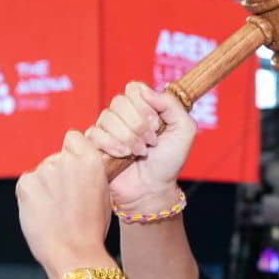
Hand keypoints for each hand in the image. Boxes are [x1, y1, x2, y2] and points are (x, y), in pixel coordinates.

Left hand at [16, 130, 114, 278]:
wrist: (74, 254)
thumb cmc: (91, 229)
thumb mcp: (103, 194)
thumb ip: (89, 173)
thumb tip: (76, 166)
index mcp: (91, 160)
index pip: (73, 138)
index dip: (73, 153)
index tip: (74, 170)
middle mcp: (66, 160)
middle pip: (56, 158)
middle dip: (58, 174)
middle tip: (66, 201)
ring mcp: (44, 171)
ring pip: (41, 172)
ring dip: (45, 186)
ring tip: (55, 211)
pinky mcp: (25, 183)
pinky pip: (28, 183)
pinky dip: (32, 196)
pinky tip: (43, 213)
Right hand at [85, 81, 195, 212]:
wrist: (154, 189)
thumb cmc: (169, 161)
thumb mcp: (184, 130)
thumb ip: (171, 105)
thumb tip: (146, 91)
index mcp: (142, 107)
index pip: (134, 89)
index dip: (144, 105)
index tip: (156, 124)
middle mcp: (123, 115)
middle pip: (119, 102)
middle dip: (138, 124)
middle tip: (151, 141)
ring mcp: (107, 130)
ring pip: (107, 118)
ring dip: (128, 137)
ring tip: (140, 152)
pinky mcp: (95, 145)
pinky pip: (94, 134)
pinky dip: (111, 144)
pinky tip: (123, 155)